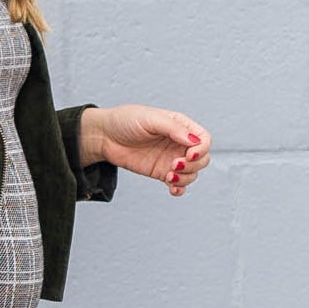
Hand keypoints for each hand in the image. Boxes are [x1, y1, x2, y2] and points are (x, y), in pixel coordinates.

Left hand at [79, 103, 210, 197]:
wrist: (104, 136)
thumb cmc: (125, 120)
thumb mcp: (150, 118)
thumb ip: (174, 129)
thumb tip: (194, 142)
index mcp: (180, 126)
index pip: (203, 139)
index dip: (202, 149)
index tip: (189, 154)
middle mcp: (178, 143)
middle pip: (202, 159)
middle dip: (193, 165)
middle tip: (174, 165)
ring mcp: (171, 159)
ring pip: (192, 173)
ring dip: (185, 178)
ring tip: (168, 176)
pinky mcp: (161, 172)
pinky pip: (178, 184)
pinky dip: (179, 189)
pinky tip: (172, 188)